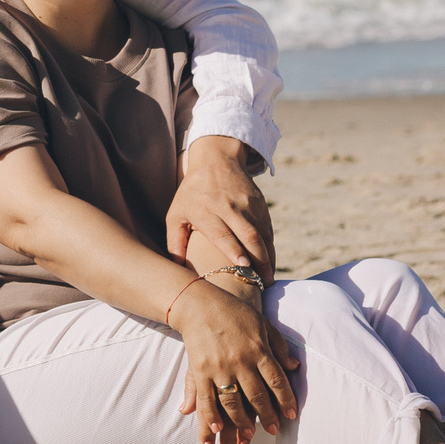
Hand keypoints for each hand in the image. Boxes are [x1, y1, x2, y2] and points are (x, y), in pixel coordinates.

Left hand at [168, 136, 272, 278]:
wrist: (215, 159)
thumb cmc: (191, 194)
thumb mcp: (175, 214)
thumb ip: (175, 242)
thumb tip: (176, 270)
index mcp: (206, 211)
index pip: (223, 233)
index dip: (234, 250)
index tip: (244, 266)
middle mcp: (229, 207)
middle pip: (248, 235)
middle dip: (259, 261)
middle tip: (263, 284)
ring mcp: (247, 205)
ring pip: (262, 234)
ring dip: (268, 257)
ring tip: (268, 279)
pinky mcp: (260, 203)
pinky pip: (268, 228)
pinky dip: (270, 246)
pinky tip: (269, 262)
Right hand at [169, 277, 298, 443]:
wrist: (199, 303)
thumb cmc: (234, 313)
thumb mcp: (263, 324)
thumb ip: (279, 347)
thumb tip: (294, 367)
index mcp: (258, 349)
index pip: (276, 380)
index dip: (285, 399)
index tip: (291, 415)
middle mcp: (240, 361)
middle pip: (257, 395)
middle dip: (267, 415)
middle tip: (274, 430)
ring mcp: (219, 367)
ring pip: (233, 401)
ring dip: (241, 421)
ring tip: (248, 435)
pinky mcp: (200, 370)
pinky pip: (207, 397)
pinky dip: (211, 415)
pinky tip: (216, 428)